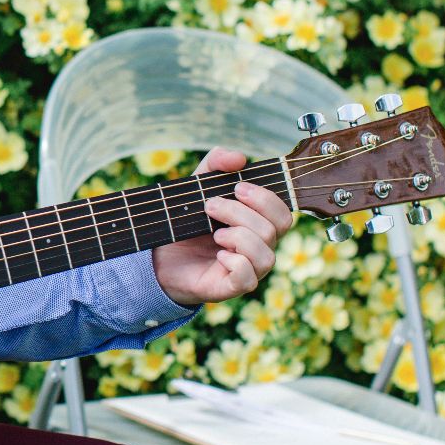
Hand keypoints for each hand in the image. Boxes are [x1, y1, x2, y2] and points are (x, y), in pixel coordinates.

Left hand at [151, 147, 294, 305]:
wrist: (161, 255)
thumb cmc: (187, 220)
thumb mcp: (198, 185)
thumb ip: (216, 163)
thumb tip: (240, 157)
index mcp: (259, 225)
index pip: (283, 213)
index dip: (265, 198)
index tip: (236, 187)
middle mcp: (260, 248)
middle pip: (274, 230)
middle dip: (241, 213)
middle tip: (211, 206)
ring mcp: (250, 269)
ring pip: (266, 254)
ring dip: (238, 236)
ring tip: (213, 232)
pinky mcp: (233, 287)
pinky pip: (249, 278)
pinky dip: (234, 262)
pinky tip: (217, 254)